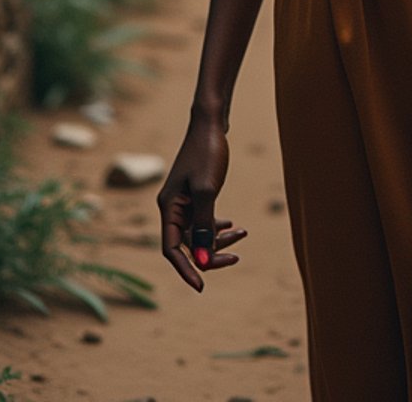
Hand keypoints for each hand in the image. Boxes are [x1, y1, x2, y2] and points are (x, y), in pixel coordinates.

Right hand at [156, 112, 247, 290]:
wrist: (211, 123)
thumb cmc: (207, 153)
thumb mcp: (207, 190)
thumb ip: (204, 226)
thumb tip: (202, 259)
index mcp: (168, 207)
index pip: (171, 249)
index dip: (185, 269)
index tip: (201, 287)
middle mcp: (172, 207)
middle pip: (187, 244)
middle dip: (210, 253)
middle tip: (236, 257)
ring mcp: (184, 201)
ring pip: (197, 233)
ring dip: (218, 239)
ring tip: (243, 235)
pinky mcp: (196, 194)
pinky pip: (203, 221)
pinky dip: (217, 227)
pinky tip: (233, 226)